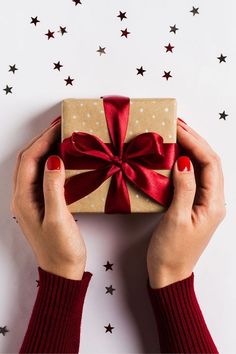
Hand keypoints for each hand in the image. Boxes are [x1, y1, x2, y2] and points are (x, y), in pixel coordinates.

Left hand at [11, 118, 86, 279]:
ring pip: (35, 167)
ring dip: (47, 149)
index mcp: (23, 199)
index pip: (29, 160)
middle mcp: (23, 197)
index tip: (59, 125)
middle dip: (43, 140)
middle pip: (29, 160)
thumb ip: (53, 188)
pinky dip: (52, 162)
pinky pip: (43, 176)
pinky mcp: (42, 204)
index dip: (43, 139)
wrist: (63, 270)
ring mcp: (32, 201)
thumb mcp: (57, 218)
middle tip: (61, 126)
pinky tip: (64, 159)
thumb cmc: (61, 248)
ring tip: (63, 136)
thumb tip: (53, 159)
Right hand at [147, 118, 225, 287]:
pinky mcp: (193, 206)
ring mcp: (204, 203)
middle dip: (195, 140)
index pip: (209, 163)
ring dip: (191, 149)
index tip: (178, 128)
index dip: (195, 142)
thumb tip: (184, 161)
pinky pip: (193, 178)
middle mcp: (213, 201)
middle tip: (177, 124)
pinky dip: (185, 163)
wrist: (168, 274)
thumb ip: (183, 189)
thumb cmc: (171, 251)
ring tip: (176, 133)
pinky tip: (174, 156)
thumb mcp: (177, 219)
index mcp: (213, 205)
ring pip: (202, 169)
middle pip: (209, 163)